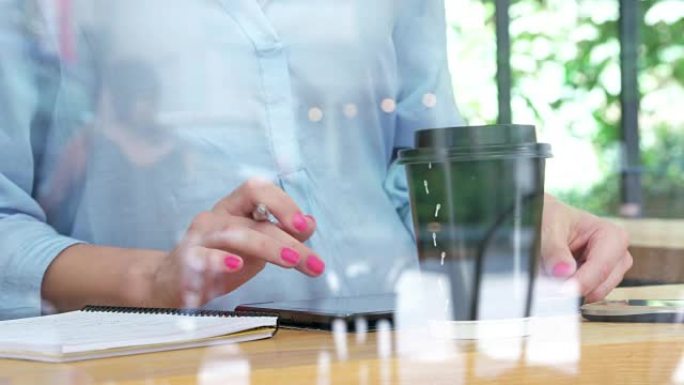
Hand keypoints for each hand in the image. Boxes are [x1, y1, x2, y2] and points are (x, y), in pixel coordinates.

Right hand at [151, 178, 324, 306]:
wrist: (172, 282)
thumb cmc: (219, 259)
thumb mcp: (255, 246)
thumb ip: (280, 234)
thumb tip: (310, 223)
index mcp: (234, 208)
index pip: (257, 189)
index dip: (283, 203)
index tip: (305, 226)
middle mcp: (217, 217)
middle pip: (255, 221)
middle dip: (288, 241)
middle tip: (312, 262)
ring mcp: (200, 237)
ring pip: (235, 234)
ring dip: (267, 248)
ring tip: (290, 261)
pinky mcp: (186, 261)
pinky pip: (202, 256)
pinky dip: (220, 260)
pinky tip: (236, 266)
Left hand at [540, 195, 632, 302]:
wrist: (547, 221)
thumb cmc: (552, 219)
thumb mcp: (548, 228)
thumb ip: (554, 250)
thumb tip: (564, 272)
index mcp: (612, 236)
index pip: (602, 267)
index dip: (581, 282)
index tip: (560, 290)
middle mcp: (618, 255)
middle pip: (600, 286)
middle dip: (573, 288)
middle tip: (546, 285)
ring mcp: (611, 271)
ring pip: (592, 295)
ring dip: (569, 291)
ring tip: (548, 275)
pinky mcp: (599, 282)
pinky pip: (584, 297)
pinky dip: (568, 292)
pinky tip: (556, 279)